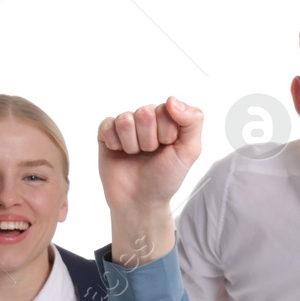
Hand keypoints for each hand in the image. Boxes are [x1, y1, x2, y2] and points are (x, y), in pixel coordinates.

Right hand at [98, 97, 202, 263]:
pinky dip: (115, 143)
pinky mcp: (107, 133)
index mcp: (168, 120)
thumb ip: (192, 122)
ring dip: (132, 144)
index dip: (167, 133)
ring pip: (125, 119)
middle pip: (145, 113)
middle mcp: (147, 119)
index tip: (168, 147)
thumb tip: (172, 100)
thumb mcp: (189, 151)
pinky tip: (120, 152)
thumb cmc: (165, 178)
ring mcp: (126, 125)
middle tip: (150, 153)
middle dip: (149, 140)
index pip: (166, 109)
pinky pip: (107, 125)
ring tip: (136, 155)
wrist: (140, 201)